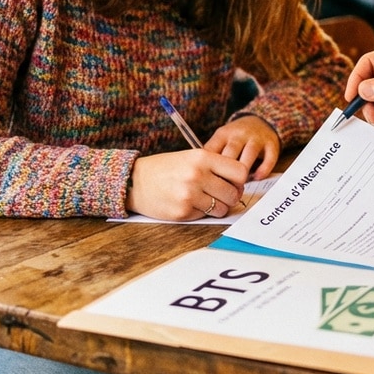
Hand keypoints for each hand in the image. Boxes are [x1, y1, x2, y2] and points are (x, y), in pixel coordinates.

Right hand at [125, 149, 247, 220]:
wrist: (134, 181)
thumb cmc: (165, 168)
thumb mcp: (190, 157)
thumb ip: (215, 167)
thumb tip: (239, 184)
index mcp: (202, 157)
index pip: (240, 172)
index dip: (239, 181)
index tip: (233, 183)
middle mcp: (198, 175)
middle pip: (233, 193)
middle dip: (230, 197)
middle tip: (220, 195)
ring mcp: (189, 195)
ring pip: (221, 209)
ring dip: (216, 207)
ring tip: (204, 200)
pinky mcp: (182, 212)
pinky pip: (204, 216)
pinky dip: (199, 212)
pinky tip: (188, 203)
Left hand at [206, 114, 280, 180]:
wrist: (260, 121)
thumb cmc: (235, 138)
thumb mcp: (220, 140)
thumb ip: (212, 155)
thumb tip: (201, 177)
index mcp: (222, 134)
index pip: (212, 151)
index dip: (209, 169)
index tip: (208, 184)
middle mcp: (239, 135)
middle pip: (230, 154)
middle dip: (226, 174)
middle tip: (223, 190)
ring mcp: (256, 138)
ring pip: (248, 155)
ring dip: (243, 173)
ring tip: (239, 187)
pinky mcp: (271, 144)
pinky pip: (269, 158)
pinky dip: (263, 170)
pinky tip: (257, 178)